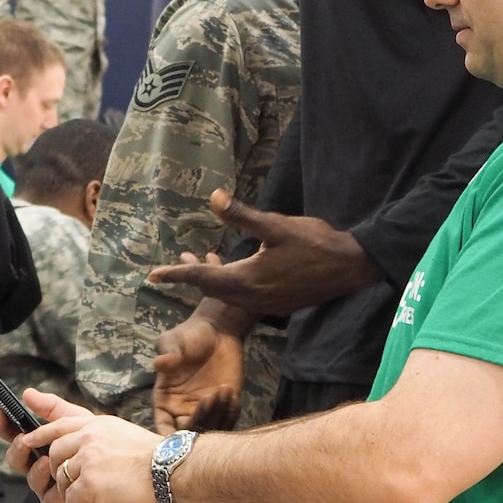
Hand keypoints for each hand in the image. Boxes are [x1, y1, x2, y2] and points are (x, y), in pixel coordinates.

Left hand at [14, 390, 160, 502]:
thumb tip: (72, 432)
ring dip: (70, 491)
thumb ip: (93, 430)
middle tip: (71, 482)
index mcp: (95, 424)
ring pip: (62, 478)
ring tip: (87, 496)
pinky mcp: (91, 481)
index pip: (58, 425)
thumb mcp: (119, 430)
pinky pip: (71, 498)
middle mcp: (89, 437)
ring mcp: (88, 459)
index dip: (40, 434)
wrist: (169, 470)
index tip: (27, 441)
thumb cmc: (151, 456)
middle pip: (54, 454)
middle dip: (58, 471)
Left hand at [147, 190, 380, 316]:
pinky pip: (244, 299)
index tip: (153, 275)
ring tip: (194, 273)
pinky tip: (232, 278)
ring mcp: (267, 304)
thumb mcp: (276, 225)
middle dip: (190, 280)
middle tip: (168, 272)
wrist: (350, 266)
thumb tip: (214, 198)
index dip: (177, 275)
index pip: (203, 279)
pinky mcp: (278, 304)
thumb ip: (243, 215)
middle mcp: (253, 297)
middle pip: (212, 291)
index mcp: (248, 279)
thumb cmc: (314, 242)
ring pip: (228, 297)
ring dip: (210, 285)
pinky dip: (230, 289)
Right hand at [152, 296, 244, 433]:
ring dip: (217, 415)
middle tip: (209, 398)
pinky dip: (231, 413)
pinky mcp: (224, 407)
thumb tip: (159, 364)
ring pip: (210, 431)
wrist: (218, 330)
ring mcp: (205, 411)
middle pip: (189, 436)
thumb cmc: (190, 335)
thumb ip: (167, 354)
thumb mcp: (173, 340)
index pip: (163, 429)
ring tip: (223, 387)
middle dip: (199, 423)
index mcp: (165, 400)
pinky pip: (228, 422)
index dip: (170, 439)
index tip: (180, 434)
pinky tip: (232, 393)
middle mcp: (183, 411)